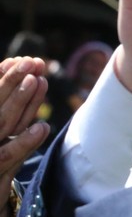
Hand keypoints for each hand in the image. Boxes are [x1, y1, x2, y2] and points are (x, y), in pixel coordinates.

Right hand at [0, 57, 49, 216]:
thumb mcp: (4, 138)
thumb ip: (11, 112)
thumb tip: (27, 79)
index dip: (5, 77)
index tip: (22, 60)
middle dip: (13, 82)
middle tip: (32, 63)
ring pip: (3, 124)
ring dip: (21, 102)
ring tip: (37, 82)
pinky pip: (10, 155)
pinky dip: (25, 141)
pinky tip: (42, 127)